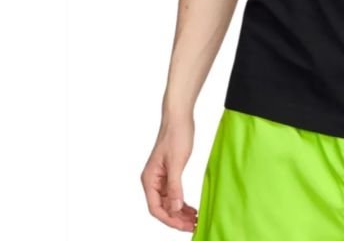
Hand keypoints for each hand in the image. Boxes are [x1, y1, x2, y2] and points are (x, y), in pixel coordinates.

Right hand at [140, 114, 197, 231]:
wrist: (179, 116)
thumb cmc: (176, 134)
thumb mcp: (177, 162)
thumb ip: (175, 186)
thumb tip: (175, 208)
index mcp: (150, 179)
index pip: (156, 208)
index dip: (169, 219)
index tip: (184, 226)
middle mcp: (153, 181)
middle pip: (162, 207)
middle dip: (176, 219)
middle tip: (192, 226)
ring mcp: (161, 177)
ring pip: (169, 202)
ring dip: (180, 212)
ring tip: (194, 220)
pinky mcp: (169, 173)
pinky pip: (174, 193)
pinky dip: (182, 202)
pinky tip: (191, 208)